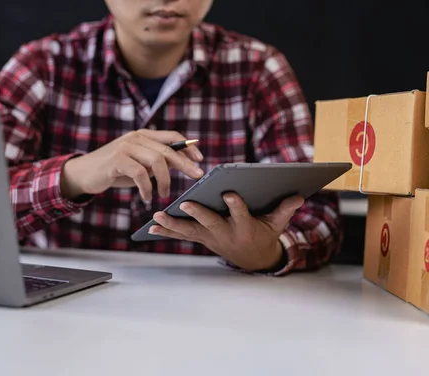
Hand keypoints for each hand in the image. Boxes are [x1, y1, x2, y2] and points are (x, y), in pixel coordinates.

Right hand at [60, 129, 203, 200]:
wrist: (84, 173)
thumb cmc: (115, 170)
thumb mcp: (138, 163)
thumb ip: (155, 161)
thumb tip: (182, 165)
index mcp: (143, 136)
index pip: (172, 136)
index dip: (188, 147)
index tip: (200, 160)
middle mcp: (136, 138)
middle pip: (168, 150)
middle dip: (185, 164)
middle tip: (197, 177)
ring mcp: (126, 147)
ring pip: (156, 161)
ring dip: (164, 181)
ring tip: (163, 195)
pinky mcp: (116, 160)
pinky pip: (140, 173)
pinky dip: (147, 188)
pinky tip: (147, 197)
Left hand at [149, 193, 304, 270]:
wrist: (253, 258)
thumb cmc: (264, 234)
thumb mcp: (277, 224)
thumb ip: (285, 209)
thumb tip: (299, 195)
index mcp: (245, 227)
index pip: (241, 214)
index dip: (236, 205)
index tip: (229, 193)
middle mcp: (225, 233)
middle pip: (210, 222)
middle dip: (197, 214)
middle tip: (184, 204)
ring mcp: (211, 237)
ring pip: (190, 230)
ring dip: (173, 224)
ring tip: (156, 217)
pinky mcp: (201, 238)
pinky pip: (182, 235)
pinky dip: (167, 231)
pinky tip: (151, 227)